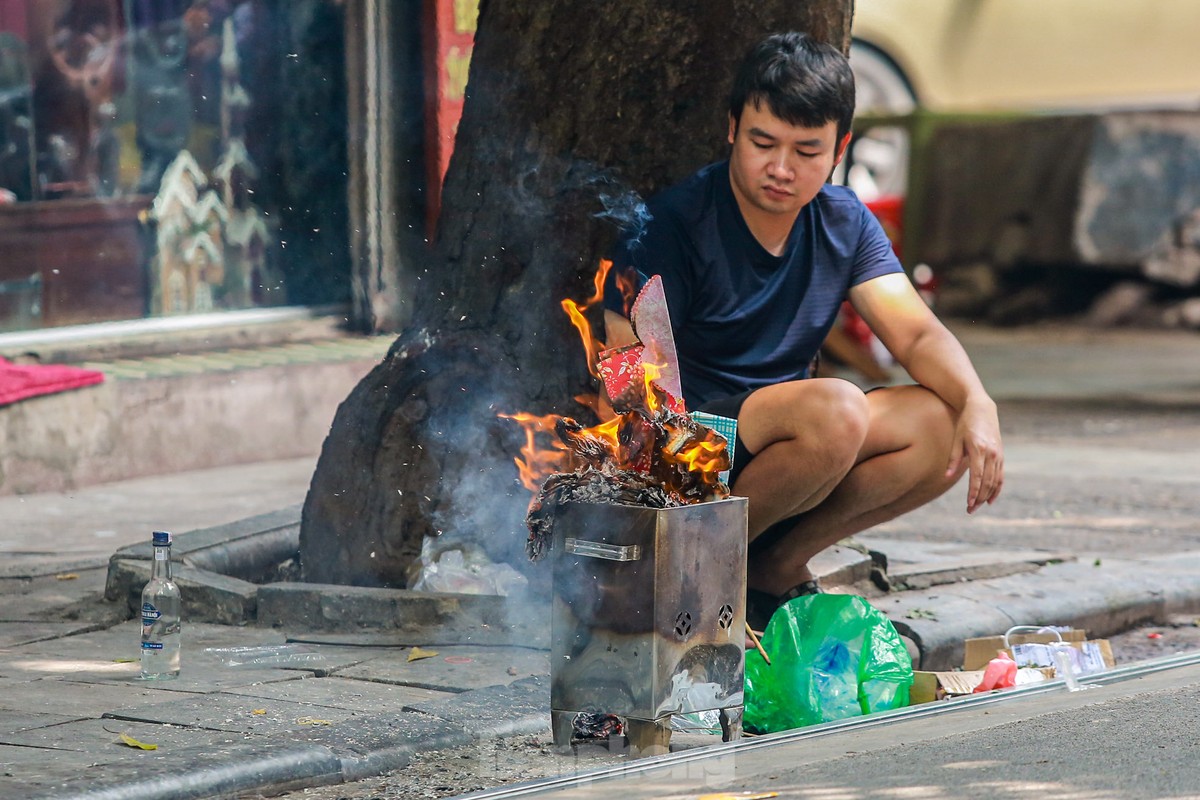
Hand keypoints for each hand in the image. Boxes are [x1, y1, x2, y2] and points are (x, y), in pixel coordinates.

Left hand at [946, 396, 1003, 512]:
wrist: (982, 409)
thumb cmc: (965, 424)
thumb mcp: (956, 439)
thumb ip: (952, 459)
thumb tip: (945, 477)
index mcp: (978, 449)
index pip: (977, 476)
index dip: (973, 492)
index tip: (968, 504)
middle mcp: (991, 453)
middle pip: (987, 482)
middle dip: (979, 498)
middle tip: (970, 510)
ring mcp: (998, 455)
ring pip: (995, 481)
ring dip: (987, 496)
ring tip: (976, 507)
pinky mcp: (1001, 456)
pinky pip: (1000, 476)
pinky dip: (997, 489)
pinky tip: (990, 500)